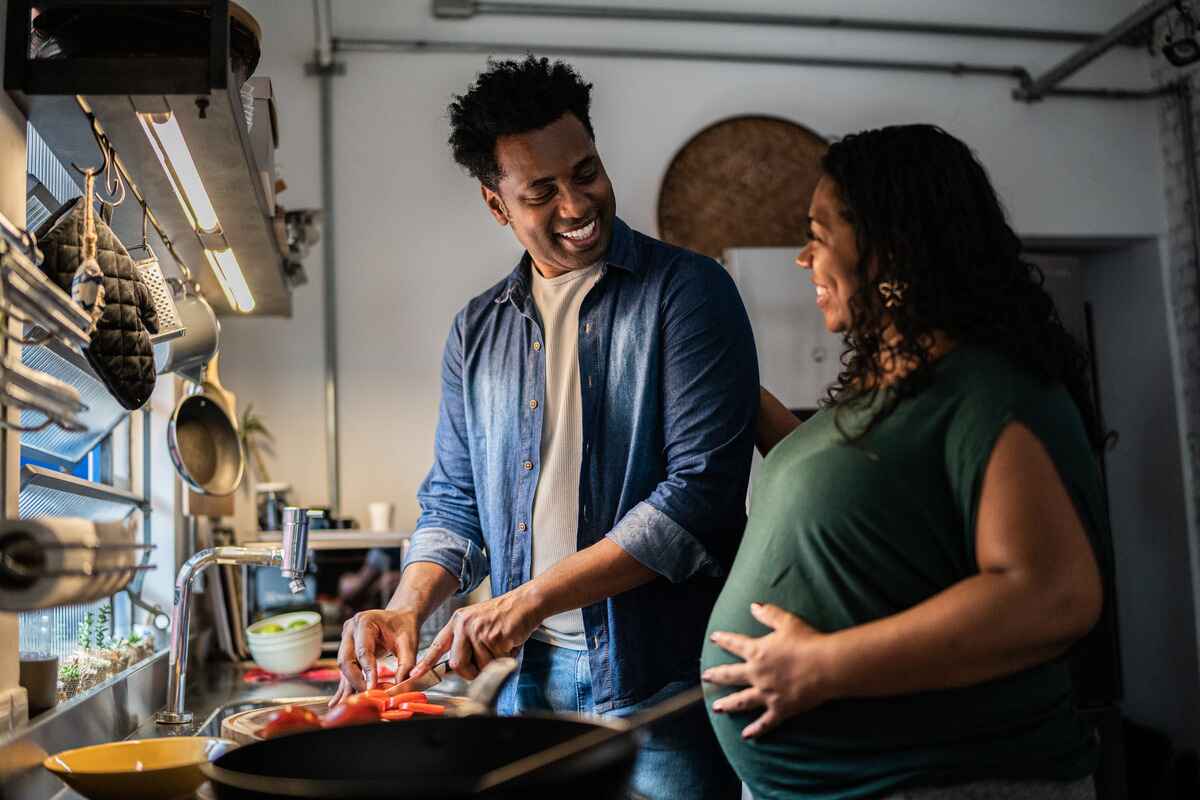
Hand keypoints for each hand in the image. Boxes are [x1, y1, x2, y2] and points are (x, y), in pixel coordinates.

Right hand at [330, 607, 419, 706]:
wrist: (399, 617)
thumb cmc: (404, 627)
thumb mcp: (409, 643)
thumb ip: (406, 664)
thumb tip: (399, 686)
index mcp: (365, 621)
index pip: (363, 651)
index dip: (367, 672)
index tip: (372, 688)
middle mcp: (350, 629)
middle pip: (346, 660)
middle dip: (356, 681)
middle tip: (367, 696)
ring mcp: (346, 639)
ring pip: (343, 667)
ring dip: (349, 685)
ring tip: (352, 703)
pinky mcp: (346, 650)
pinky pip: (346, 669)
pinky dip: (347, 684)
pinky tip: (341, 699)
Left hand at [409, 588, 542, 680]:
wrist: (526, 602)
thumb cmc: (504, 616)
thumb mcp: (477, 622)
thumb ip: (465, 641)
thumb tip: (458, 666)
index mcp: (458, 621)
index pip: (437, 645)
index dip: (426, 663)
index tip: (415, 674)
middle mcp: (464, 625)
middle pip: (457, 664)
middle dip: (470, 671)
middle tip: (483, 665)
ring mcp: (478, 631)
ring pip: (479, 666)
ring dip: (492, 664)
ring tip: (501, 646)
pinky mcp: (494, 637)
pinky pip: (495, 662)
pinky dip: (504, 659)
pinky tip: (509, 643)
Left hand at [702, 602, 834, 738]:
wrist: (826, 666)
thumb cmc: (807, 641)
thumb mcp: (786, 622)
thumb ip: (768, 614)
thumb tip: (753, 606)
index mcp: (757, 652)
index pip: (735, 644)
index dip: (723, 640)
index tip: (713, 638)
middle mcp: (757, 674)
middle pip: (730, 675)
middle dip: (716, 676)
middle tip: (705, 677)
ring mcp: (767, 693)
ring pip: (741, 701)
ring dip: (727, 704)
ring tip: (716, 708)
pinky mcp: (780, 709)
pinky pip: (765, 722)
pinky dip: (755, 730)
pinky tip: (746, 736)